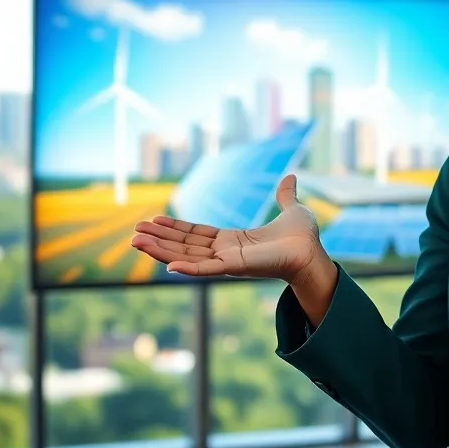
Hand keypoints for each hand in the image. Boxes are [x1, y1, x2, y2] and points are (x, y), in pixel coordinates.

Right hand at [131, 174, 328, 286]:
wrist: (314, 253)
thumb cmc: (304, 238)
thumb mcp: (291, 210)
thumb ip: (284, 196)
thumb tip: (290, 177)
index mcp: (234, 240)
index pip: (197, 234)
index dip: (175, 227)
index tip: (154, 220)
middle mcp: (227, 252)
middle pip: (185, 245)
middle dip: (160, 239)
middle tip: (134, 233)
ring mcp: (229, 261)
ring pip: (187, 256)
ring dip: (162, 250)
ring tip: (136, 242)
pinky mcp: (236, 268)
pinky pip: (206, 269)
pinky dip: (187, 268)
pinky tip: (167, 265)